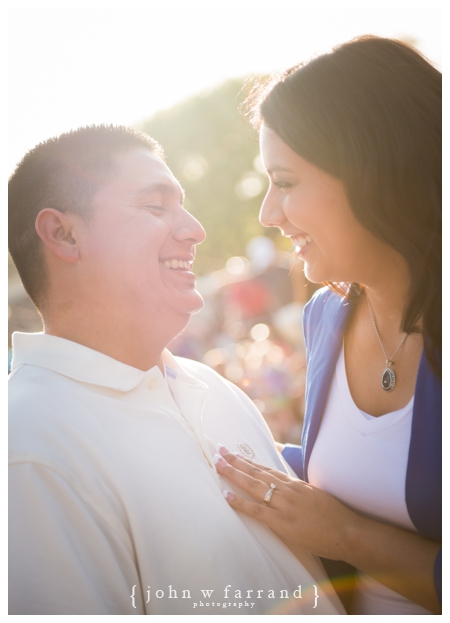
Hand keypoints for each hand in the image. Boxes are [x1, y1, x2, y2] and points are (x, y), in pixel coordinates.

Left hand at [215, 446, 358, 560]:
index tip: (234, 453)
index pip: (267, 468)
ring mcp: (286, 505)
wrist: (350, 532)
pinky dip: (240, 503)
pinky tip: (226, 496)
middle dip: (236, 461)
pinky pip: (257, 510)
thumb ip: (300, 490)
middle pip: (257, 472)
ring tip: (218, 465)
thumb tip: (288, 486)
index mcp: (296, 484)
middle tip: (219, 451)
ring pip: (254, 485)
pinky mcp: (284, 523)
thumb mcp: (316, 496)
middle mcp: (289, 490)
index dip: (249, 461)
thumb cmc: (335, 517)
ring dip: (234, 474)